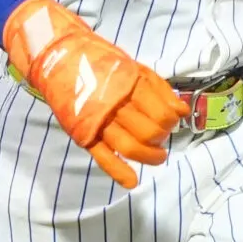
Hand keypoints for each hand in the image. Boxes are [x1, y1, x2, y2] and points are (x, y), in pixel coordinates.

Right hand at [2, 0, 187, 188]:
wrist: (60, 59)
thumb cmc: (102, 64)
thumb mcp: (135, 68)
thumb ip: (160, 89)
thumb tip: (182, 111)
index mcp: (131, 86)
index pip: (162, 114)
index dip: (172, 121)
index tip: (173, 120)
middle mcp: (115, 105)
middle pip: (149, 132)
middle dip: (162, 138)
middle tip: (162, 136)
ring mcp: (98, 121)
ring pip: (130, 147)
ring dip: (149, 156)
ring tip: (158, 156)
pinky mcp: (84, 133)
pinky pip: (103, 157)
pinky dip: (119, 172)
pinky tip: (132, 182)